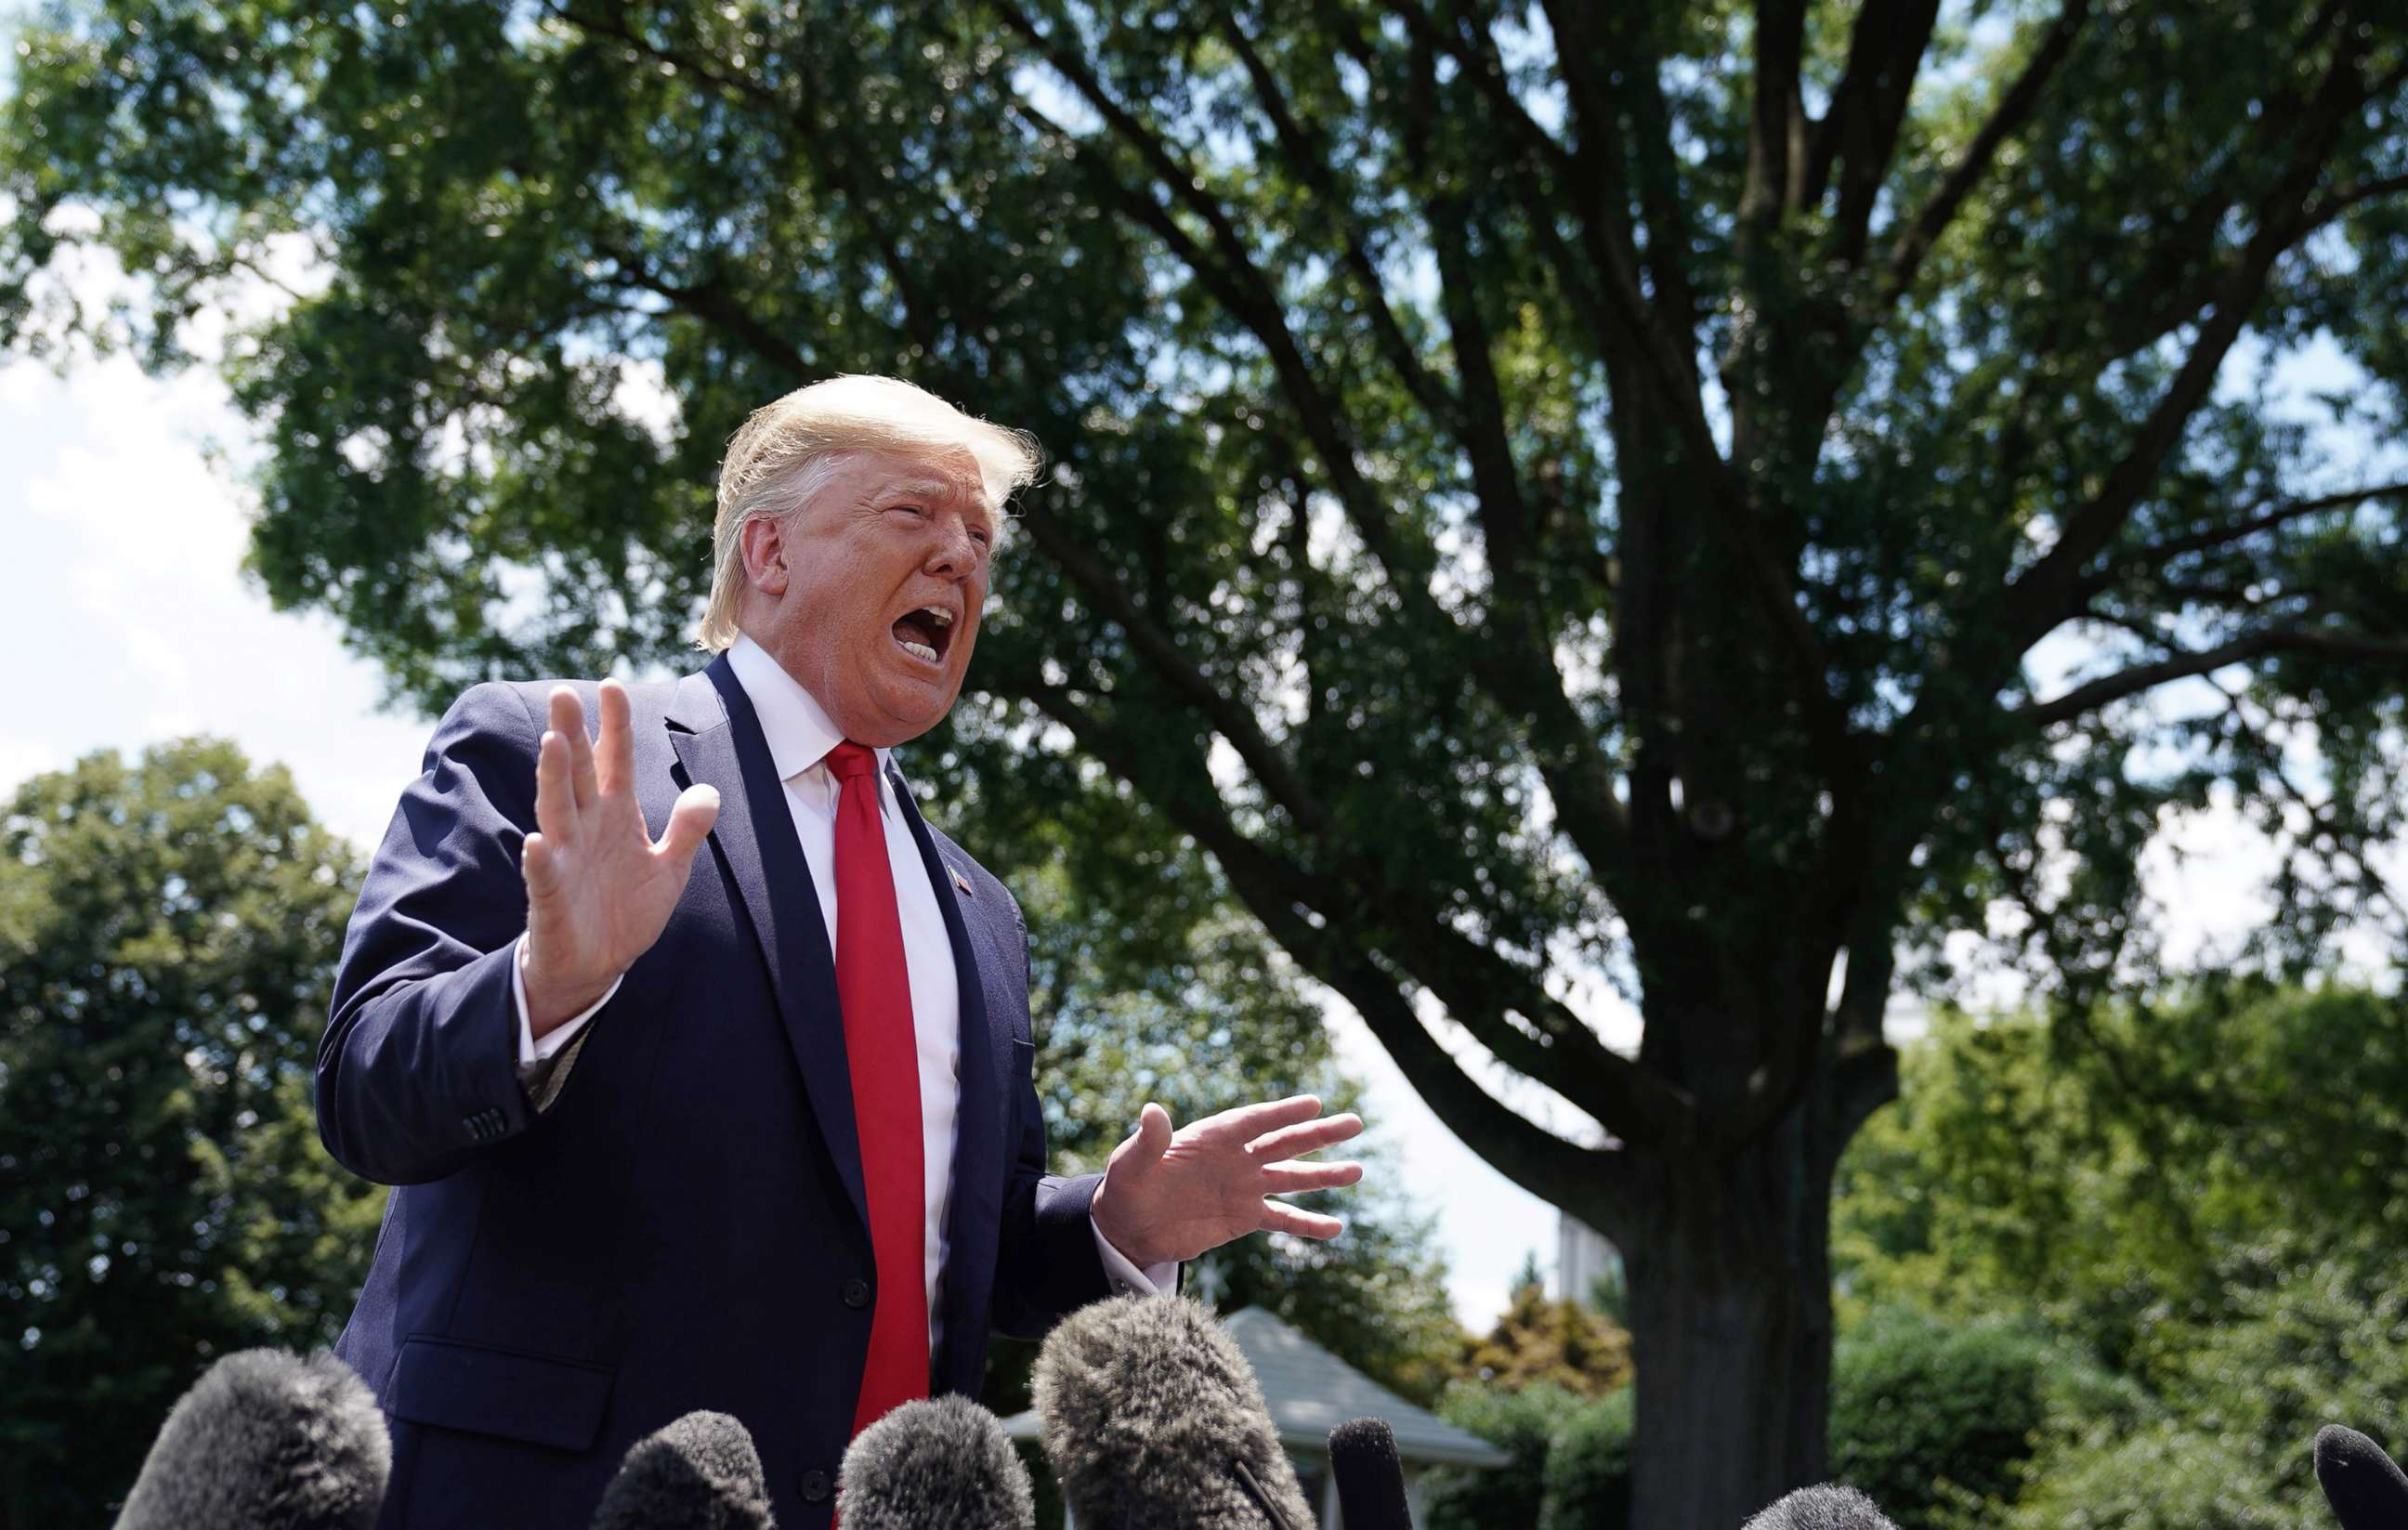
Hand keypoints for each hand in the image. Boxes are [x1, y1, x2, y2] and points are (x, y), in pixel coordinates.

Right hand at [521, 680, 718, 1034]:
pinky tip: (536, 841)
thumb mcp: (668, 870)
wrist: (595, 967)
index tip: (613, 685)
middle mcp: (584, 828)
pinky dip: (539, 860)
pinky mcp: (550, 897)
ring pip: (555, 811)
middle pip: (577, 773)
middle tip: (563, 693)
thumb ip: (687, 830)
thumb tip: (710, 791)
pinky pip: (543, 876)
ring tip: (552, 744)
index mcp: (615, 816)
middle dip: (572, 734)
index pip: (615, 762)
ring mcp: (563, 859)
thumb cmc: (625, 911)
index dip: (615, 726)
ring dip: (553, 779)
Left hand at [1089, 1095, 1364, 1268]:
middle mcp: (1236, 1158)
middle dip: (1319, 1133)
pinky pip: (1283, 1219)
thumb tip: (1152, 1112)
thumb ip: (1148, 1140)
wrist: (1130, 1227)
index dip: (1282, 1112)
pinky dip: (1308, 1224)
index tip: (1313, 1103)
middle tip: (1355, 1123)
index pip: (1254, 1121)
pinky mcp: (1245, 1217)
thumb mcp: (1131, 1163)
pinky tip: (1336, 1228)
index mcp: (1213, 1137)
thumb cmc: (1127, 1187)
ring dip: (1324, 1175)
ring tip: (1357, 1171)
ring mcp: (1244, 1187)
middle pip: (1285, 1142)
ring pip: (1292, 1178)